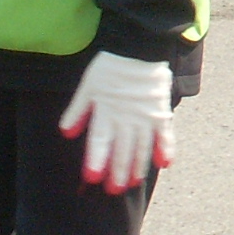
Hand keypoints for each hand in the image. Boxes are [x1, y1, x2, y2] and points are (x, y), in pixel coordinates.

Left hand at [59, 52, 174, 192]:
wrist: (140, 44)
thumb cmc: (110, 65)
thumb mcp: (88, 86)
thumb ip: (78, 110)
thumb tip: (66, 133)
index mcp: (106, 110)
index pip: (100, 140)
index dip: (96, 159)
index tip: (93, 178)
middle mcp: (126, 116)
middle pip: (122, 148)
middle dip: (117, 170)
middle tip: (114, 190)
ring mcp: (146, 114)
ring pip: (142, 145)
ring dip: (138, 165)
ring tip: (133, 183)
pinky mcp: (161, 109)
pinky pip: (166, 132)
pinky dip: (166, 147)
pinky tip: (165, 164)